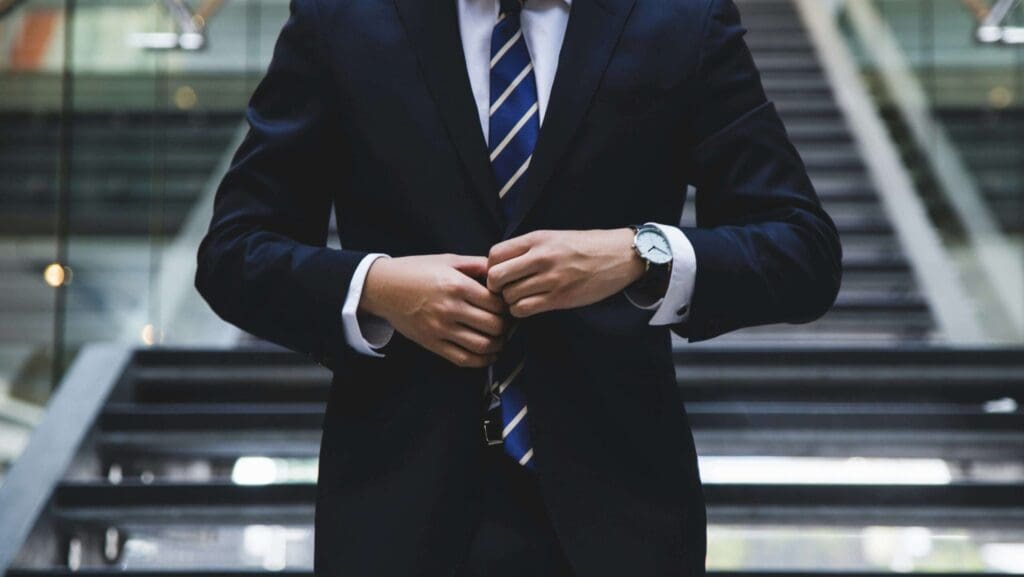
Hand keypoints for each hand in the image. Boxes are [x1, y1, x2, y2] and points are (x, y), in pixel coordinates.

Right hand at [360, 254, 508, 367]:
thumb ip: (476, 265)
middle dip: (506, 326)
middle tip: (507, 323)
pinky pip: (463, 359)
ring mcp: (440, 328)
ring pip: (482, 345)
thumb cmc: (416, 270)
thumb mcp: (447, 260)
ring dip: (498, 345)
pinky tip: (488, 354)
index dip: (508, 306)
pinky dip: (482, 361)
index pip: (496, 303)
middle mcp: (450, 308)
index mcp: (456, 285)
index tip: (508, 305)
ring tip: (500, 339)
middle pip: (494, 326)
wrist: (383, 287)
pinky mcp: (432, 343)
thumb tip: (501, 271)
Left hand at [486, 228, 645, 317]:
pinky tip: (530, 305)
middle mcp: (541, 257)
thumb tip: (498, 264)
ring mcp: (551, 279)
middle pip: (496, 277)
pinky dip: (521, 311)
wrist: (619, 255)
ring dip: (510, 301)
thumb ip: (527, 248)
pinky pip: (524, 309)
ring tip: (521, 297)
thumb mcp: (553, 237)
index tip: (501, 274)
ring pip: (509, 296)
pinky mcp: (560, 298)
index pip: (494, 254)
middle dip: (496, 287)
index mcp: (537, 239)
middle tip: (505, 290)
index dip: (491, 267)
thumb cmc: (585, 246)